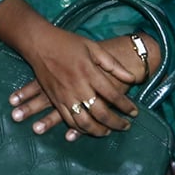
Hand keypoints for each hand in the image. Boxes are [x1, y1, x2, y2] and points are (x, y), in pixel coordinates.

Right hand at [8, 26, 142, 139]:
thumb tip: (133, 78)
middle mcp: (78, 87)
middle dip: (116, 123)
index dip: (126, 106)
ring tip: (108, 132)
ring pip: (84, 122)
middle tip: (126, 127)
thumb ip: (113, 65)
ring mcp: (66, 96)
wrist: (39, 43)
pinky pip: (69, 120)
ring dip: (99, 131)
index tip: (135, 112)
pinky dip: (80, 129)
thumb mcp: (93, 48)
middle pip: (101, 113)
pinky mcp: (55, 100)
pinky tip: (88, 130)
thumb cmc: (68, 43)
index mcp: (90, 72)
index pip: (113, 95)